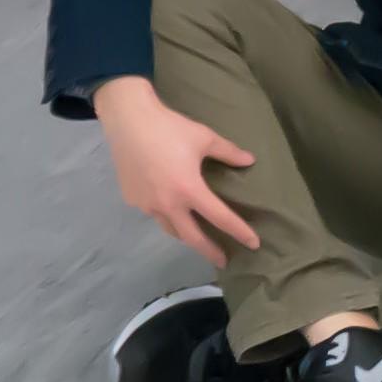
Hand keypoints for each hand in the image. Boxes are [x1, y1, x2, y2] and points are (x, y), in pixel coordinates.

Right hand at [95, 76, 262, 263]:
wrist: (128, 120)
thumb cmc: (170, 128)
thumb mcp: (205, 138)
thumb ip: (228, 153)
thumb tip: (249, 161)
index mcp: (189, 190)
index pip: (220, 218)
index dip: (239, 231)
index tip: (253, 244)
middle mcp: (167, 204)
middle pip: (192, 237)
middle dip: (209, 251)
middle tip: (223, 260)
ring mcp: (146, 204)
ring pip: (170, 228)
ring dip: (186, 236)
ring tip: (198, 239)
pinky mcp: (131, 199)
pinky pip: (153, 214)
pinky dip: (166, 216)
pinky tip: (171, 211)